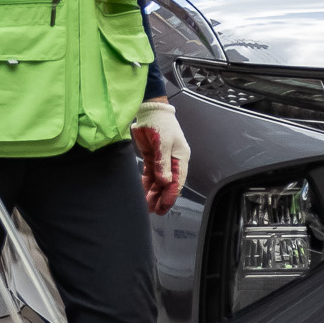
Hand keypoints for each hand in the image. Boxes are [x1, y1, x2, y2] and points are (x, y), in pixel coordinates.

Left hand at [132, 99, 189, 215]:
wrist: (150, 111)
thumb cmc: (161, 124)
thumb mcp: (163, 143)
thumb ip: (163, 163)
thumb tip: (164, 181)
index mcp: (180, 158)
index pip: (177, 181)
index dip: (170, 195)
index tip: (163, 206)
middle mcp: (173, 162)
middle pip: (168, 184)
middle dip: (161, 198)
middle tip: (153, 210)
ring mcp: (162, 160)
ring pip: (158, 181)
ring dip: (153, 193)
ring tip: (146, 205)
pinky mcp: (152, 158)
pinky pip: (150, 175)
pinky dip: (146, 184)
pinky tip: (142, 192)